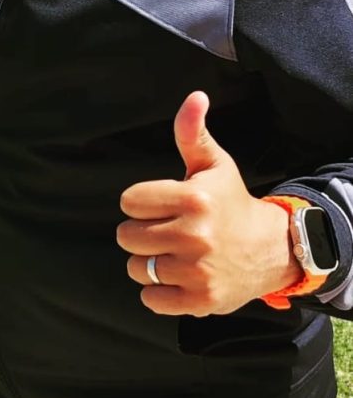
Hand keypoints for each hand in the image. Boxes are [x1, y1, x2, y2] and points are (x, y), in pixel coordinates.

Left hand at [116, 91, 300, 315]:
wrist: (270, 250)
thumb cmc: (231, 202)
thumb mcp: (213, 164)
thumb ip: (192, 132)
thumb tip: (194, 97)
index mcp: (193, 199)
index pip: (129, 201)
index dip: (140, 202)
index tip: (158, 204)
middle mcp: (195, 235)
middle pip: (128, 236)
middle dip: (140, 232)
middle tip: (164, 229)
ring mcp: (197, 271)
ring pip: (137, 268)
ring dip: (147, 262)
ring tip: (170, 253)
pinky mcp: (200, 300)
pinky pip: (151, 299)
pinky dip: (157, 291)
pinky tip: (175, 276)